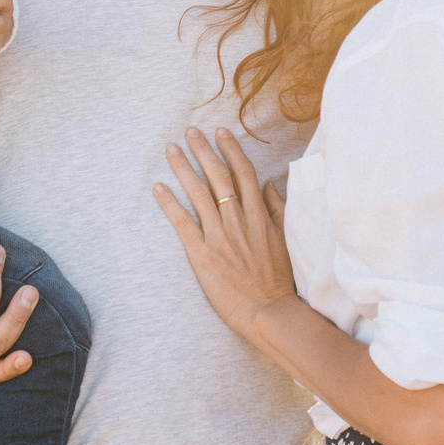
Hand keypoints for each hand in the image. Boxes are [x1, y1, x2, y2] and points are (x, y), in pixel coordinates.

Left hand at [152, 128, 296, 345]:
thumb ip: (277, 211)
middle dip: (204, 150)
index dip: (232, 150)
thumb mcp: (285, 240)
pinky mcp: (203, 254)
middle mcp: (239, 221)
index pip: (245, 173)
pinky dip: (170, 203)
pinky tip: (158, 187)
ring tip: (171, 150)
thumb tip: (270, 186)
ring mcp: (220, 236)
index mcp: (260, 216)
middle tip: (190, 131)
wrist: (270, 313)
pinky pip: (183, 222)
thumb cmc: (279, 282)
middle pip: (219, 176)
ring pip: (199, 193)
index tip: (221, 133)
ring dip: (184, 168)